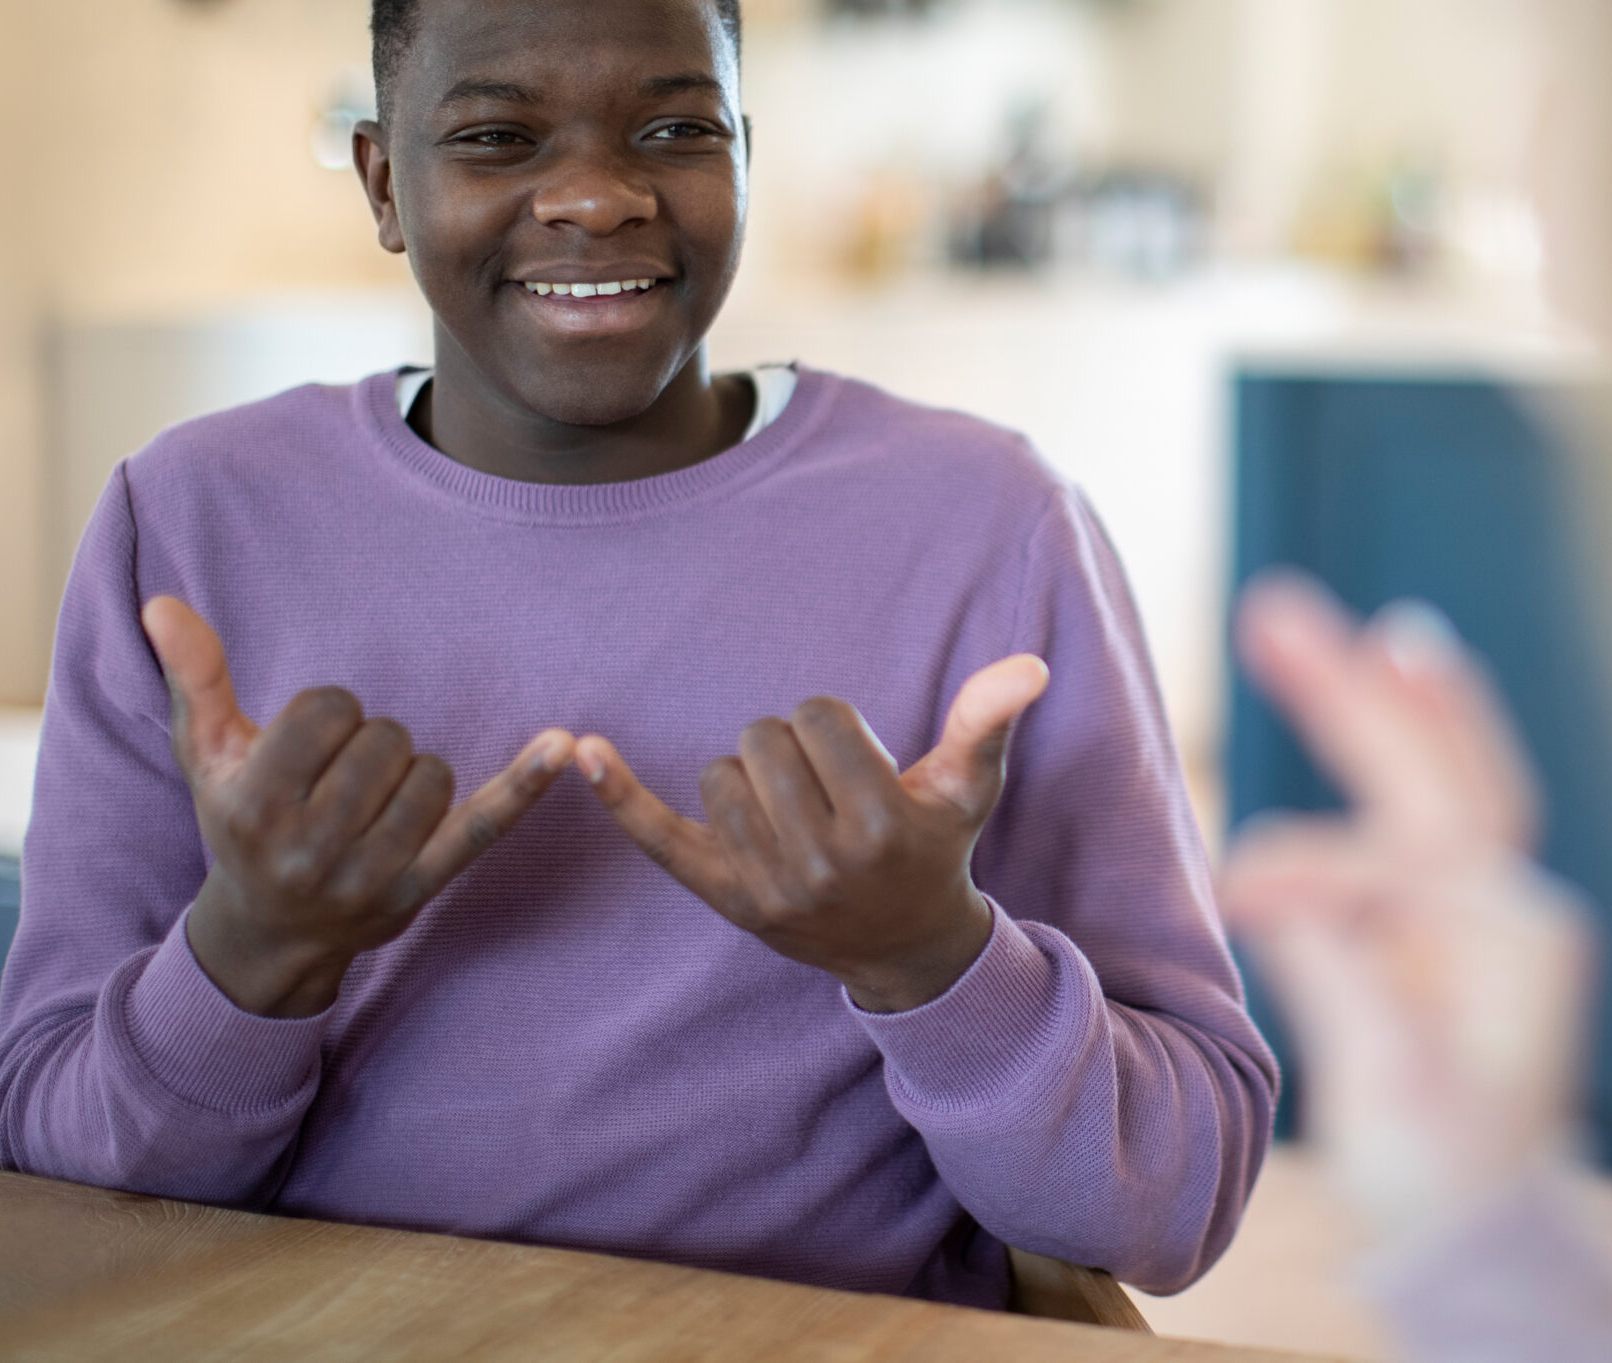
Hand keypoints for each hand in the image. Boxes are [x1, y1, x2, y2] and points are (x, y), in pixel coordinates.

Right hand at [143, 596, 572, 1018]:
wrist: (265, 934)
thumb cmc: (237, 824)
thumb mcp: (205, 755)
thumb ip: (194, 676)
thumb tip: (162, 602)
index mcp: (254, 804)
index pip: (330, 710)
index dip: (328, 714)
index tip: (310, 747)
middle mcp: (309, 848)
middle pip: (385, 738)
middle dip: (369, 745)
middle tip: (339, 782)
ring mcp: (368, 875)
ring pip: (431, 772)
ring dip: (410, 774)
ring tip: (370, 803)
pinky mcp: (421, 889)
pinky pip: (483, 825)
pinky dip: (524, 784)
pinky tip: (564, 745)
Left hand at [578, 655, 1050, 1012]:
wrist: (904, 947)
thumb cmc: (935, 846)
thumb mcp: (969, 787)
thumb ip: (987, 721)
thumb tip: (1030, 664)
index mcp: (881, 823)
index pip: (820, 716)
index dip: (834, 725)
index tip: (855, 762)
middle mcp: (822, 861)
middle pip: (765, 737)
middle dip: (792, 747)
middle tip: (824, 790)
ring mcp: (767, 886)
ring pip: (721, 773)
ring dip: (751, 776)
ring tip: (791, 811)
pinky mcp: (724, 899)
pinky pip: (660, 837)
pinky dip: (620, 794)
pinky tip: (581, 751)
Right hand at [1220, 572, 1592, 1241]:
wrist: (1491, 1226)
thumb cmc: (1442, 1172)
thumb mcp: (1389, 1088)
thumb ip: (1341, 975)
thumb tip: (1268, 883)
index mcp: (1510, 940)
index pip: (1402, 856)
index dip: (1314, 866)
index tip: (1238, 893)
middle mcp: (1513, 902)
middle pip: (1435, 768)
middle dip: (1355, 690)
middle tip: (1274, 609)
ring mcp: (1493, 903)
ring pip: (1442, 771)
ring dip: (1385, 693)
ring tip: (1340, 622)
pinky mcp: (1462, 913)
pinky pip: (1435, 801)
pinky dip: (1410, 732)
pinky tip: (1391, 673)